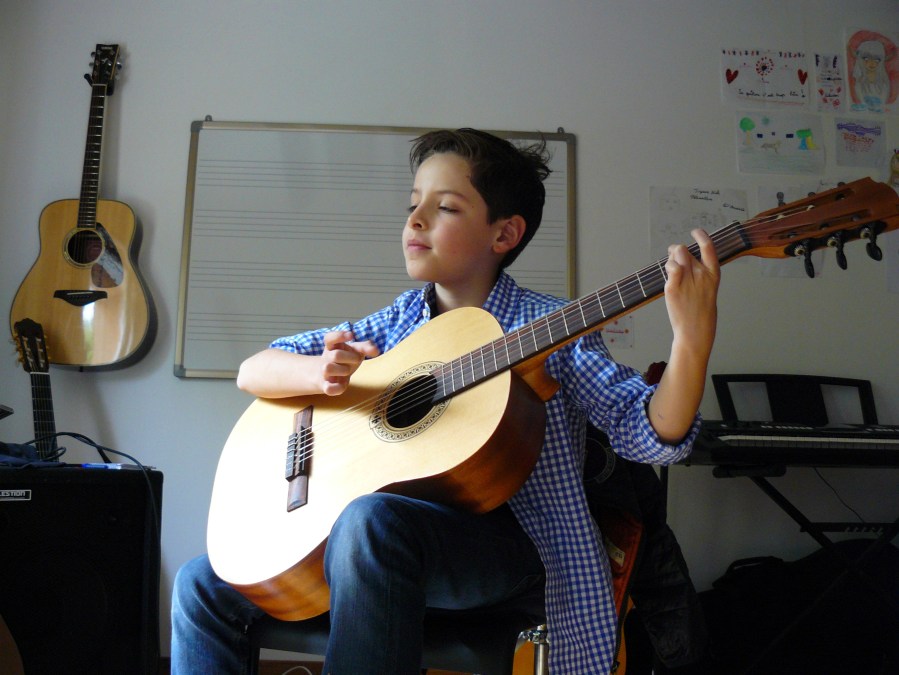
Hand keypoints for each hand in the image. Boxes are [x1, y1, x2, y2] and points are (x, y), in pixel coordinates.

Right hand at [320, 330, 379, 395]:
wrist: (328, 376)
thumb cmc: (345, 359)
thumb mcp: (355, 350)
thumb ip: (365, 347)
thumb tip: (376, 350)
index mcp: (332, 346)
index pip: (329, 338)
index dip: (339, 335)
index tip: (351, 335)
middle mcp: (326, 358)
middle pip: (335, 355)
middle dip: (350, 357)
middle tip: (358, 359)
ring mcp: (324, 372)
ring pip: (327, 369)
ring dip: (342, 370)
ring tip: (347, 371)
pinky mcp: (326, 386)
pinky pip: (328, 388)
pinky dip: (337, 388)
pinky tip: (342, 384)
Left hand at [664, 228, 719, 355]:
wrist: (695, 330)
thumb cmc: (701, 311)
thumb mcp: (708, 288)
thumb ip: (699, 272)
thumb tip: (685, 258)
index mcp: (713, 274)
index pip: (709, 247)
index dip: (701, 236)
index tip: (695, 232)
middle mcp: (701, 274)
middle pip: (685, 250)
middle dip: (677, 250)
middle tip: (674, 256)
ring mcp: (687, 280)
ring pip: (675, 255)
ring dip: (671, 258)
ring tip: (672, 269)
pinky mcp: (674, 287)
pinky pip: (669, 267)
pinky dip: (668, 267)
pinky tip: (669, 275)